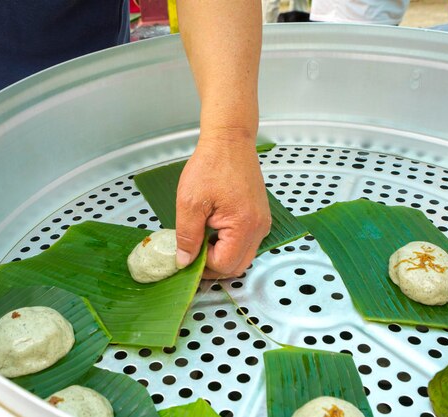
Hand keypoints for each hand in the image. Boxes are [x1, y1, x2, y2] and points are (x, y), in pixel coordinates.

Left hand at [175, 130, 271, 278]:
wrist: (229, 141)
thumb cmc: (211, 165)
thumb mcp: (190, 202)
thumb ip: (187, 236)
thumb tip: (185, 261)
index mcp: (244, 225)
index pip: (224, 264)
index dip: (202, 265)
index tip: (187, 254)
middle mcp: (259, 228)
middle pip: (237, 266)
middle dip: (213, 265)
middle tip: (192, 253)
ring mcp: (262, 223)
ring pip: (243, 257)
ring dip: (222, 256)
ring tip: (202, 239)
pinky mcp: (260, 218)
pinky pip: (247, 243)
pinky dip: (230, 245)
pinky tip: (214, 231)